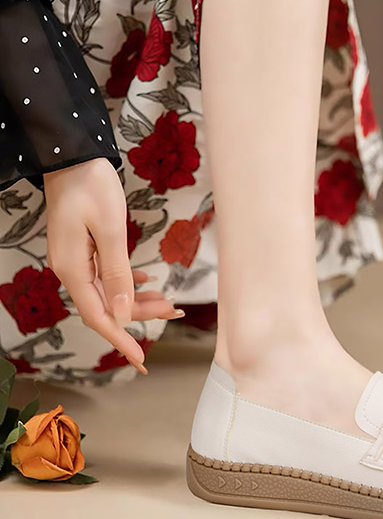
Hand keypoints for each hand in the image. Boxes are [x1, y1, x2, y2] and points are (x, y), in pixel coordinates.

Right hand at [43, 158, 181, 374]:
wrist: (73, 157)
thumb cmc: (92, 188)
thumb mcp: (111, 230)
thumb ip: (116, 273)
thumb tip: (120, 312)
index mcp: (73, 269)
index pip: (99, 316)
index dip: (120, 339)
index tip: (141, 361)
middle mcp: (71, 270)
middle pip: (107, 305)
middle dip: (140, 314)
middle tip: (175, 312)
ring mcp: (76, 260)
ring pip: (109, 291)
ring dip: (138, 298)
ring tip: (169, 301)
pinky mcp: (84, 250)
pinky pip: (106, 275)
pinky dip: (128, 281)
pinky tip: (147, 280)